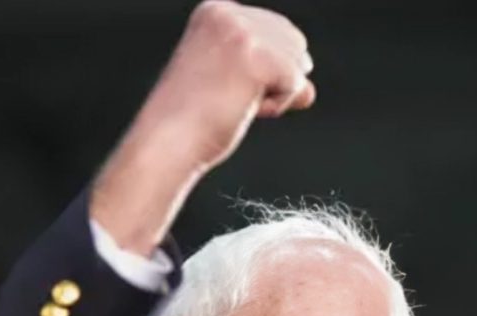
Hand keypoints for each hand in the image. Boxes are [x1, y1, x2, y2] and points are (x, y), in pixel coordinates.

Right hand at [134, 0, 315, 170]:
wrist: (166, 142)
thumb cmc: (191, 120)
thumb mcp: (231, 82)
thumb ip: (271, 72)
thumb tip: (309, 93)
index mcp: (216, 11)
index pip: (276, 30)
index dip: (265, 68)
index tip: (224, 85)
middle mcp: (229, 14)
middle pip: (294, 42)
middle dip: (274, 78)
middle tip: (229, 97)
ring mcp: (243, 34)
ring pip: (299, 63)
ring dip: (275, 93)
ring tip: (233, 102)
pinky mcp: (257, 59)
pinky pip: (297, 85)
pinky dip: (277, 106)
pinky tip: (242, 109)